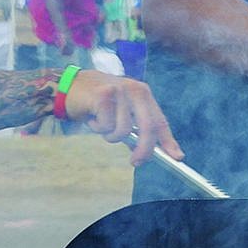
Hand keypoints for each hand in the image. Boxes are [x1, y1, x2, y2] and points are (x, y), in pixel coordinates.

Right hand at [63, 71, 183, 165]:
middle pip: (149, 127)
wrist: (70, 86)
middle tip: (136, 162)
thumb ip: (135, 129)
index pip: (160, 120)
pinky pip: (106, 126)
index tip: (177, 157)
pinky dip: (97, 128)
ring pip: (124, 130)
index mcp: (143, 93)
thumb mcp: (121, 113)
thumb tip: (147, 153)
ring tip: (101, 124)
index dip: (168, 140)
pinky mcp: (103, 95)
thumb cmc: (98, 103)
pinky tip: (92, 118)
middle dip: (144, 150)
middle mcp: (135, 90)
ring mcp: (120, 91)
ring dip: (110, 135)